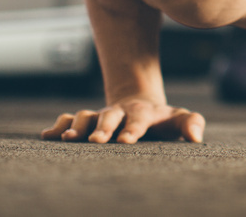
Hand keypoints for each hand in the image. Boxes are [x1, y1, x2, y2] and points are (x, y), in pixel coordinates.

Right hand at [40, 96, 204, 143]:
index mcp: (143, 112)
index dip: (132, 129)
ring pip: (86, 115)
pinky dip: (58, 125)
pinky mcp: (87, 120)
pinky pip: (69, 118)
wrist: (139, 103)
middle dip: (103, 127)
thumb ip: (190, 124)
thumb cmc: (162, 118)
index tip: (125, 141)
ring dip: (77, 126)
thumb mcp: (178, 118)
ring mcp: (101, 114)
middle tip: (95, 141)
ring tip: (69, 138)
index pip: (139, 119)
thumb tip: (197, 137)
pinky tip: (48, 135)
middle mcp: (119, 112)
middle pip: (110, 116)